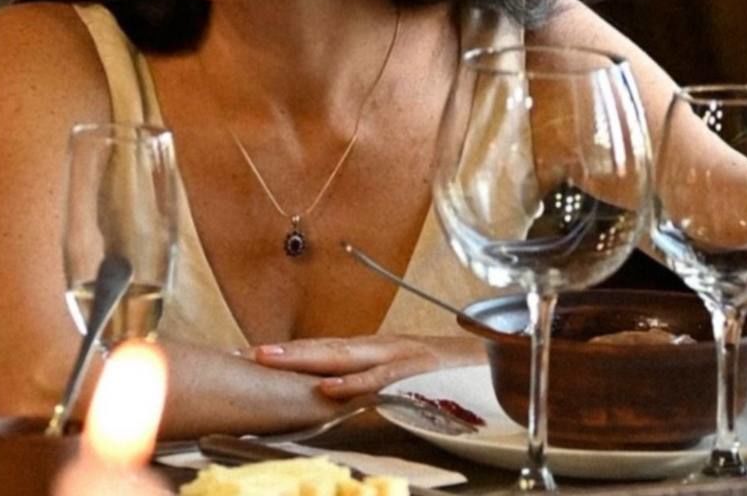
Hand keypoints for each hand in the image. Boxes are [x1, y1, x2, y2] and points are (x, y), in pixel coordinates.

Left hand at [249, 334, 484, 397]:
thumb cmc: (460, 377)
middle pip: (325, 348)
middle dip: (282, 354)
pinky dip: (353, 384)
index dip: (289, 354)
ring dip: (303, 359)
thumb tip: (346, 398)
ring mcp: (399, 357)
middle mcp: (384, 348)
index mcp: (379, 351)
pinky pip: (380, 379)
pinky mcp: (418, 373)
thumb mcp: (413, 379)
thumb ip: (381, 384)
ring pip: (344, 357)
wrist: (506, 361)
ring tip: (267, 362)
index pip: (326, 350)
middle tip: (241, 356)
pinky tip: (328, 389)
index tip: (250, 358)